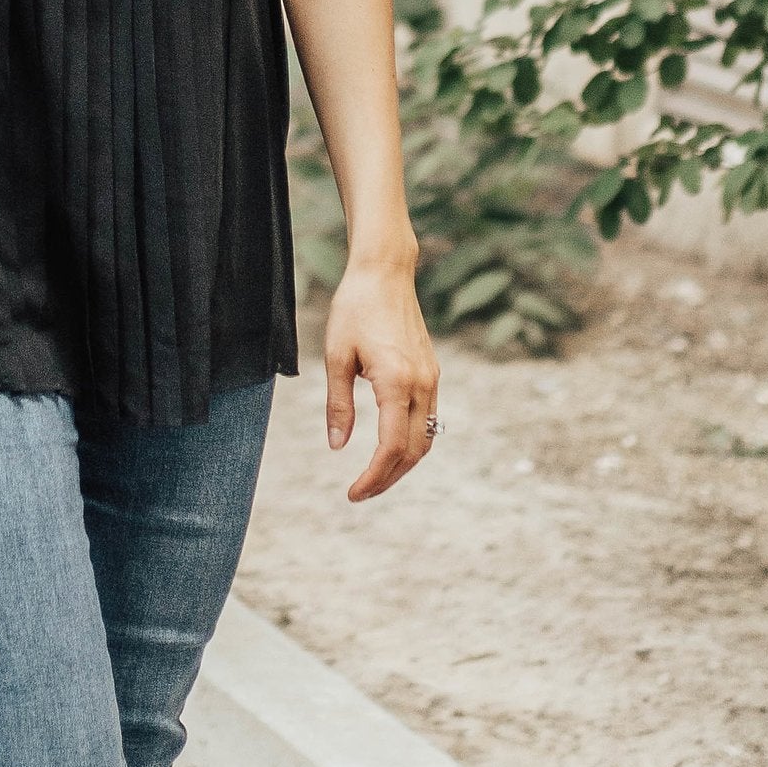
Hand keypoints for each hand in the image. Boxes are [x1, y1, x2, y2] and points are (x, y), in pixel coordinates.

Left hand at [322, 252, 438, 502]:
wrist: (384, 273)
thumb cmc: (354, 309)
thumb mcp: (336, 357)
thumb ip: (338, 405)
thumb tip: (337, 446)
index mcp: (395, 382)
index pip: (391, 447)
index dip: (373, 477)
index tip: (353, 494)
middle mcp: (421, 384)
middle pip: (413, 451)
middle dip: (388, 478)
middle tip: (359, 494)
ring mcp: (431, 378)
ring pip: (426, 438)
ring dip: (402, 464)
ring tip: (374, 477)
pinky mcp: (431, 372)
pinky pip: (428, 419)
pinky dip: (412, 442)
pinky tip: (391, 448)